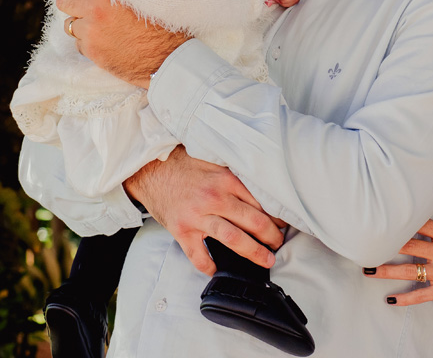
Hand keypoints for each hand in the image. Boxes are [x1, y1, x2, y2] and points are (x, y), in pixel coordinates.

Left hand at [52, 0, 189, 84]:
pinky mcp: (92, 51)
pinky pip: (79, 44)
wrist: (167, 59)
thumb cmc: (163, 27)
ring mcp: (92, 31)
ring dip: (80, 26)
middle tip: (75, 5)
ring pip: (70, 25)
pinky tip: (107, 45)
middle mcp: (97, 9)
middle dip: (68, 2)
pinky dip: (89, 44)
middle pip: (64, 0)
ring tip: (99, 30)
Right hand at [122, 146, 285, 274]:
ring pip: (233, 239)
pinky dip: (209, 266)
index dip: (276, 215)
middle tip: (279, 243)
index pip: (260, 201)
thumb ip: (234, 174)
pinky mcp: (182, 231)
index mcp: (226, 179)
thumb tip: (261, 188)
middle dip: (271, 236)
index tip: (284, 223)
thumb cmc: (182, 164)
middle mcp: (214, 198)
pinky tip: (217, 270)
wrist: (149, 170)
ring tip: (266, 260)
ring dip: (253, 252)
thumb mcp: (213, 161)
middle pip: (253, 221)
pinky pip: (199, 256)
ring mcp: (197, 216)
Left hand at [366, 194, 432, 315]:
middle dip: (387, 244)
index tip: (384, 215)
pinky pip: (421, 295)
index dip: (402, 220)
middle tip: (367, 242)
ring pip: (409, 270)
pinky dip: (405, 299)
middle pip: (409, 245)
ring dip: (387, 270)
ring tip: (369, 270)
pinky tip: (391, 299)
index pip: (421, 224)